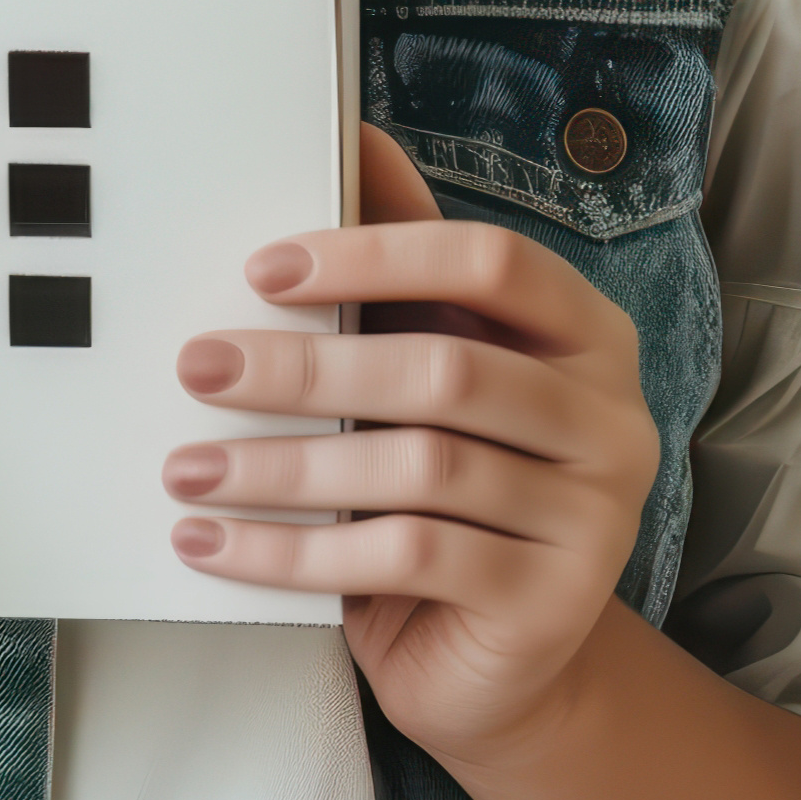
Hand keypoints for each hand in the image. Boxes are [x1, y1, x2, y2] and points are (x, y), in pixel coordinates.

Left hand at [160, 123, 658, 758]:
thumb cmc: (455, 494)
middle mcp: (611, 419)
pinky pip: (408, 560)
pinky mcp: (551, 603)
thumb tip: (356, 136)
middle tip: (199, 366)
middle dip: (306, 367)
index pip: (493, 261)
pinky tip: (218, 545)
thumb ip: (409, 269)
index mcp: (587, 337)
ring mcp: (595, 517)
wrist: (499, 663)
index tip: (262, 269)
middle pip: (447, 369)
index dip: (377, 253)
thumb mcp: (434, 367)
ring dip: (286, 466)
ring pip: (422, 469)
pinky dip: (297, 552)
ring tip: (189, 467)